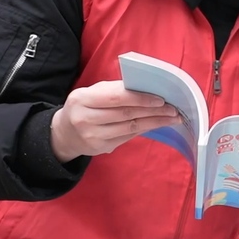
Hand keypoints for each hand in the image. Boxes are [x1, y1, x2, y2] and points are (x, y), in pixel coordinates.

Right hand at [50, 80, 181, 162]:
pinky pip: (128, 137)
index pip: (116, 98)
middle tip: (173, 109)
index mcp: (82, 99)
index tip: (161, 99)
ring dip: (154, 122)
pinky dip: (145, 129)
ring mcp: (92, 136)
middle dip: (153, 111)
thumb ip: (115, 90)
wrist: (64, 133)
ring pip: (130, 128)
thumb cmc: (85, 106)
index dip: (140, 98)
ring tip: (172, 118)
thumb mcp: (93, 93)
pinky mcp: (100, 148)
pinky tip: (157, 124)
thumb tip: (148, 89)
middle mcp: (85, 119)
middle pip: (126, 114)